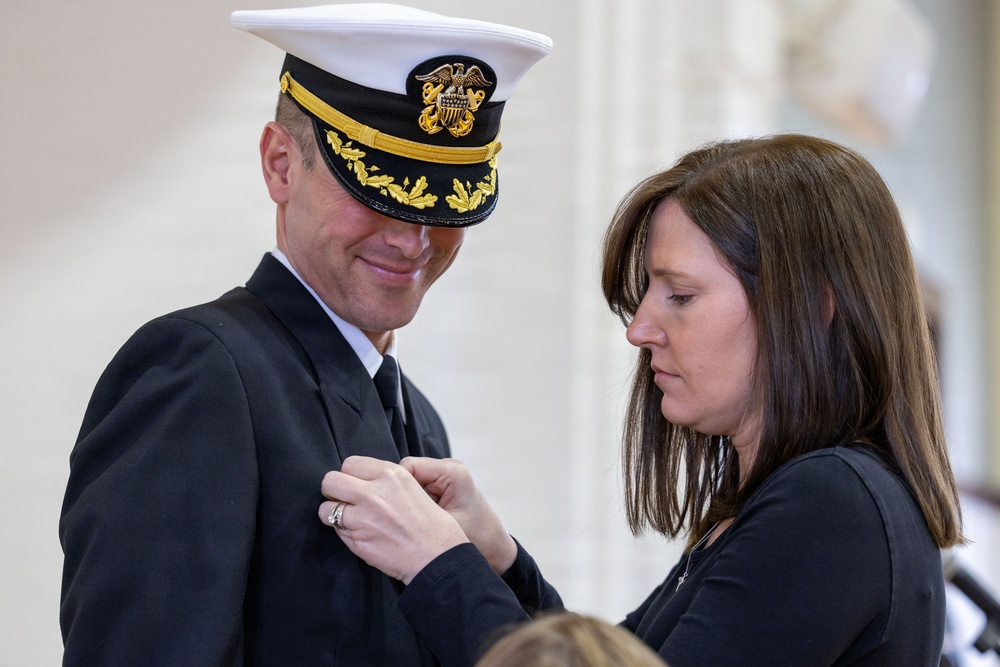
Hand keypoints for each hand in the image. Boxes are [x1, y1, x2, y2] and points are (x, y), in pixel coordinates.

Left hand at [318, 456, 468, 584]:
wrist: (438, 557)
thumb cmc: (430, 525)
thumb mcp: (412, 487)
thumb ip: (384, 480)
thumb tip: (358, 480)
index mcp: (390, 475)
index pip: (350, 464)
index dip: (351, 476)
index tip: (356, 486)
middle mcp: (373, 493)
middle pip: (330, 481)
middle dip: (333, 491)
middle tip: (344, 500)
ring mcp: (363, 518)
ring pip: (326, 509)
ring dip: (334, 514)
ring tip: (351, 520)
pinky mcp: (357, 541)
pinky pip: (337, 532)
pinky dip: (345, 533)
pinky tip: (363, 535)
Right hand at [401, 457, 516, 574]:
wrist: (495, 549)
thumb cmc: (476, 539)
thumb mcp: (443, 525)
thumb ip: (417, 510)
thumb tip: (388, 500)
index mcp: (451, 472)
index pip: (408, 467)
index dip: (396, 487)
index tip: (394, 511)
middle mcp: (448, 468)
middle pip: (408, 472)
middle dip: (401, 494)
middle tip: (404, 518)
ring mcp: (445, 476)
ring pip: (410, 481)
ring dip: (408, 500)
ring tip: (415, 520)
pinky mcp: (442, 486)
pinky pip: (418, 489)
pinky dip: (414, 503)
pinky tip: (420, 519)